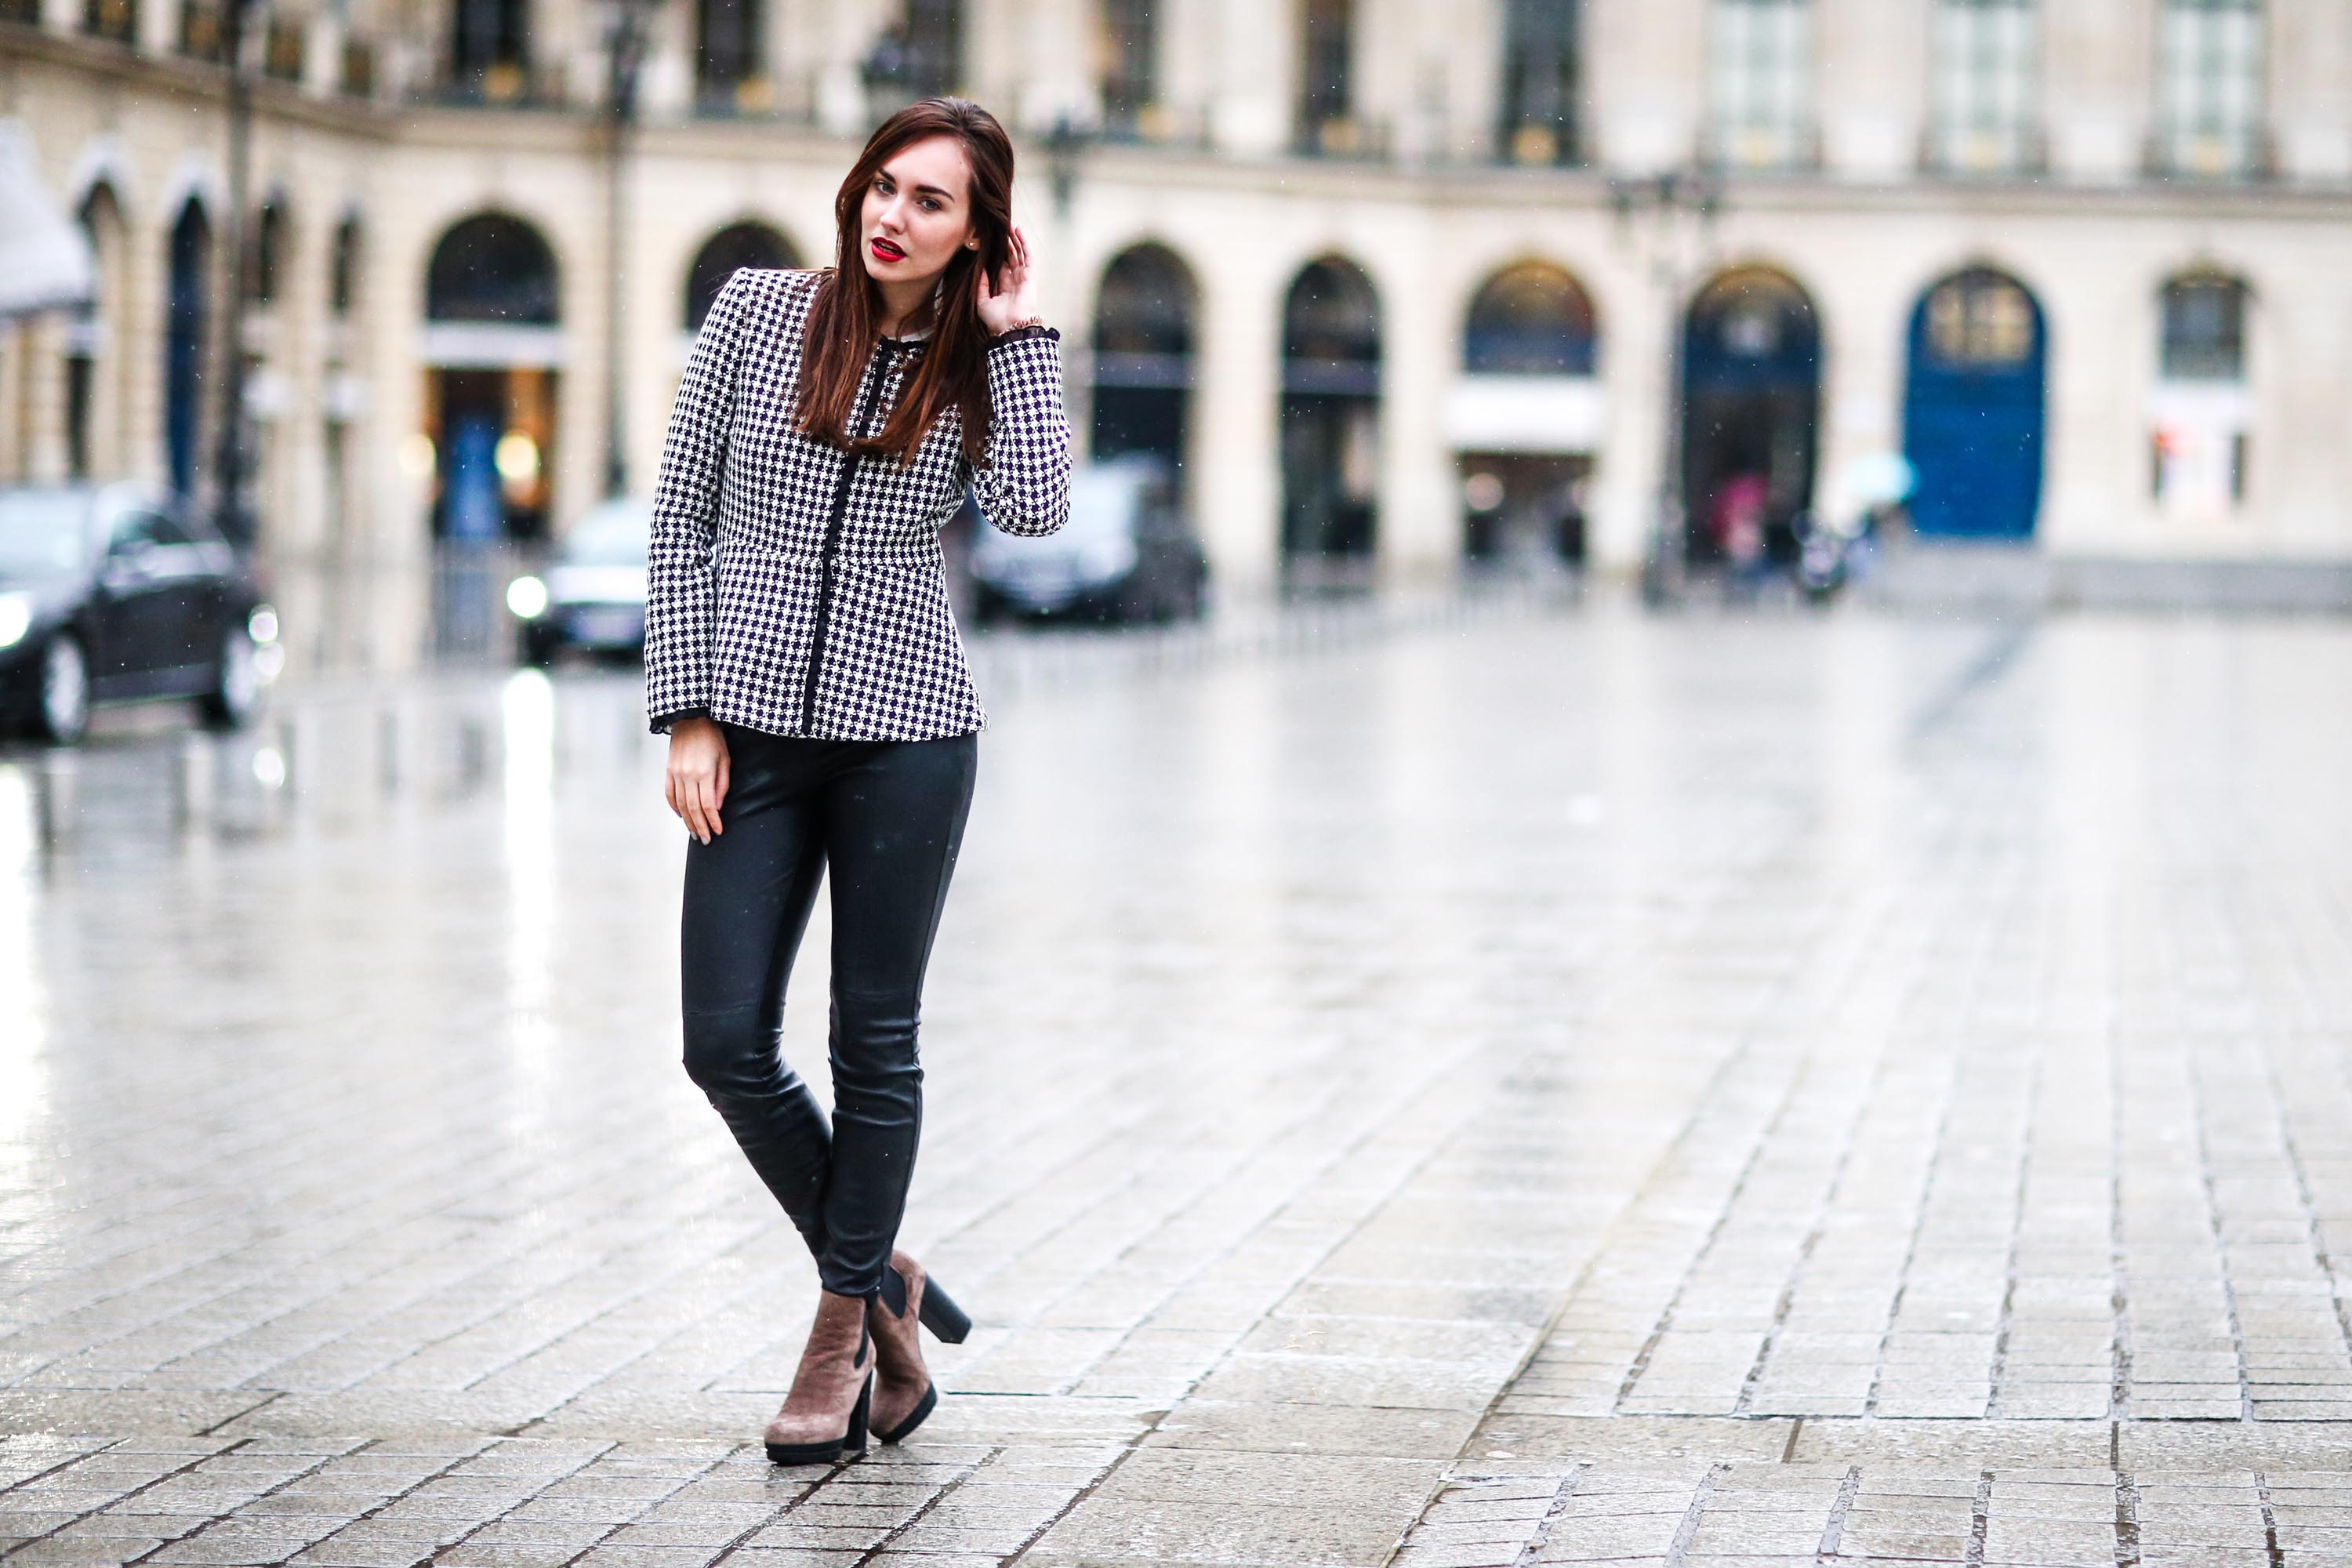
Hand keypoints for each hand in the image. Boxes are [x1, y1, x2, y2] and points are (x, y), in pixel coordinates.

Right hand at [664, 716, 729, 844]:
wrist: (691, 720)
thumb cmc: (713, 738)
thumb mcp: (725, 759)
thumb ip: (722, 784)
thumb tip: (717, 807)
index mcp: (704, 773)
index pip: (708, 805)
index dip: (713, 821)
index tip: (718, 832)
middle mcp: (688, 775)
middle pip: (693, 809)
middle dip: (700, 827)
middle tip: (706, 840)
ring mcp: (675, 773)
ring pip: (680, 805)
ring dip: (688, 821)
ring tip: (695, 833)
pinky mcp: (668, 771)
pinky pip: (669, 794)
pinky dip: (674, 807)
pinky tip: (681, 816)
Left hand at [975, 226, 1039, 334]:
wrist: (1011, 326)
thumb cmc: (997, 319)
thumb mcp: (982, 302)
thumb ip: (981, 285)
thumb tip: (980, 269)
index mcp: (1004, 287)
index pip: (1000, 266)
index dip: (996, 253)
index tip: (988, 241)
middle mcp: (1015, 280)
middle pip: (1010, 256)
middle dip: (1005, 242)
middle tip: (998, 228)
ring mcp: (1023, 276)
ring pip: (1018, 252)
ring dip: (1014, 238)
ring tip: (1008, 224)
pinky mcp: (1030, 274)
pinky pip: (1027, 254)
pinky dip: (1023, 242)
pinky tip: (1018, 230)